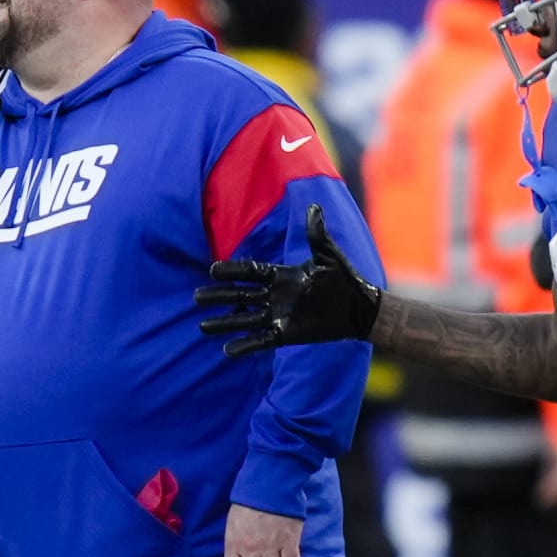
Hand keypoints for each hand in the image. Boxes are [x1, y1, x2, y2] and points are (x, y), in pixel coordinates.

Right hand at [195, 204, 381, 357]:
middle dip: (218, 296)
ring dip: (224, 323)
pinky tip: (227, 350)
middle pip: (239, 296)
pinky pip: (261, 340)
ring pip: (244, 320)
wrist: (360, 309)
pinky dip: (245, 346)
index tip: (212, 271)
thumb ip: (316, 234)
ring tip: (202, 327)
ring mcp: (278, 316)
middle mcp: (274, 295)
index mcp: (280, 276)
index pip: (250, 272)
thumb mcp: (328, 255)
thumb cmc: (344, 280)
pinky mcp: (286, 335)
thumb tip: (313, 206)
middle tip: (196, 298)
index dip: (232, 271)